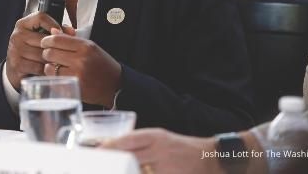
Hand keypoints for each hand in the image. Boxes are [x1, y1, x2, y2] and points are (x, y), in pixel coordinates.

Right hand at [5, 12, 61, 89]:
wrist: (16, 69)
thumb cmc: (32, 51)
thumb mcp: (41, 37)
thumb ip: (56, 31)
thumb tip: (72, 31)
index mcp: (22, 24)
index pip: (41, 17)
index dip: (55, 24)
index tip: (61, 33)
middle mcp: (17, 35)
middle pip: (44, 38)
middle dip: (55, 47)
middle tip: (62, 53)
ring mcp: (15, 50)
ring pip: (43, 54)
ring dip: (52, 60)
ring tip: (56, 62)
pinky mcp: (17, 65)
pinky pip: (39, 67)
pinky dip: (46, 70)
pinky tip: (48, 70)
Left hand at [39, 27, 121, 106]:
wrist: (116, 86)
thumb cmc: (102, 65)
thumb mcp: (91, 47)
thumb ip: (71, 38)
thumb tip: (53, 31)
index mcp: (86, 46)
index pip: (56, 39)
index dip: (47, 40)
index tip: (45, 42)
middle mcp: (81, 60)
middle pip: (50, 53)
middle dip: (47, 53)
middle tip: (51, 55)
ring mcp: (77, 75)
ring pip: (49, 67)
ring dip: (50, 66)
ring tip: (57, 66)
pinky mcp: (74, 87)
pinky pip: (54, 79)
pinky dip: (54, 77)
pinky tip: (61, 75)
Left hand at [101, 128, 219, 173]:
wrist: (211, 158)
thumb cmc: (182, 149)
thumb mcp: (161, 140)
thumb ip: (140, 144)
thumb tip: (112, 147)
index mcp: (156, 137)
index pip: (128, 139)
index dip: (111, 146)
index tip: (97, 151)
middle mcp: (160, 150)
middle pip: (131, 157)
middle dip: (114, 162)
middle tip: (99, 165)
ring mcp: (166, 166)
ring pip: (138, 170)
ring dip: (126, 170)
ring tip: (116, 169)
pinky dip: (140, 173)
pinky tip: (133, 172)